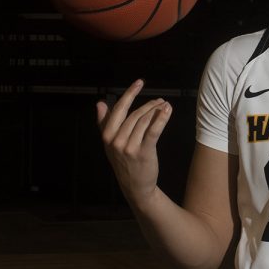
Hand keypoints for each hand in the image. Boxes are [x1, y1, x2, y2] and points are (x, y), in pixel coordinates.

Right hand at [96, 79, 171, 205]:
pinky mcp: (143, 152)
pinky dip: (161, 118)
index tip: (139, 82)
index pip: (118, 109)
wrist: (135, 186)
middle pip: (134, 114)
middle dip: (149, 104)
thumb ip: (105, 123)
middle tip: (160, 100)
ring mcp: (129, 147)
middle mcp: (116, 140)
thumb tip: (100, 103)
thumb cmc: (124, 161)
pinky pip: (153, 130)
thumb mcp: (110, 143)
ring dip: (157, 110)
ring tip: (165, 106)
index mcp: (107, 136)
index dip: (130, 94)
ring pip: (144, 121)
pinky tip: (168, 110)